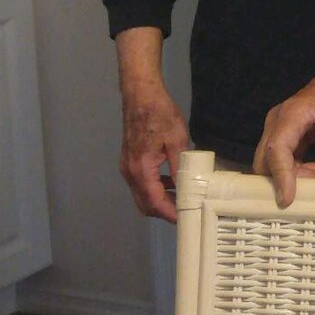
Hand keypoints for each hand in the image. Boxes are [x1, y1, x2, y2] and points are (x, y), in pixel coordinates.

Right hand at [118, 82, 191, 222]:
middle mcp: (130, 173)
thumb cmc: (160, 114)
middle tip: (185, 211)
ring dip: (159, 201)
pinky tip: (171, 182)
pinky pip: (140, 184)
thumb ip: (181, 168)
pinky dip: (154, 189)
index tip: (186, 219)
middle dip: (164, 212)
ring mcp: (126, 167)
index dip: (170, 214)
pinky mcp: (128, 161)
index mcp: (141, 169)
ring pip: (141, 195)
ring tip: (182, 199)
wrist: (141, 95)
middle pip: (145, 204)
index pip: (154, 202)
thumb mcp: (177, 140)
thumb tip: (188, 190)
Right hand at [255, 73, 314, 206]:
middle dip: (284, 179)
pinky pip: (283, 160)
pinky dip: (298, 171)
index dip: (281, 176)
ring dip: (294, 176)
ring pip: (272, 162)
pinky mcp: (289, 135)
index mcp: (293, 113)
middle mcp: (279, 121)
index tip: (288, 199)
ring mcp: (281, 128)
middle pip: (265, 160)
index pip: (277, 149)